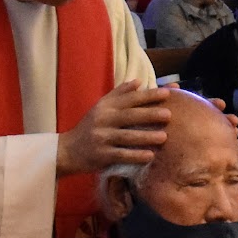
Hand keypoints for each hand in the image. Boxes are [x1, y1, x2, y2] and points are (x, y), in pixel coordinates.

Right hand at [55, 81, 170, 175]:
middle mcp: (103, 120)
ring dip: (146, 137)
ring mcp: (102, 137)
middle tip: (169, 114)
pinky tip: (150, 156)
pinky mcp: (101, 155)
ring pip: (127, 136)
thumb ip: (119, 94)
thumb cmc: (90, 127)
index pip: (130, 98)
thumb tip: (139, 81)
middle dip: (150, 114)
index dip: (149, 95)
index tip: (168, 93)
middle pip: (130, 116)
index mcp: (106, 106)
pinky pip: (121, 155)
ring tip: (164, 137)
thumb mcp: (101, 107)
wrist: (68, 150)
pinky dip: (136, 156)